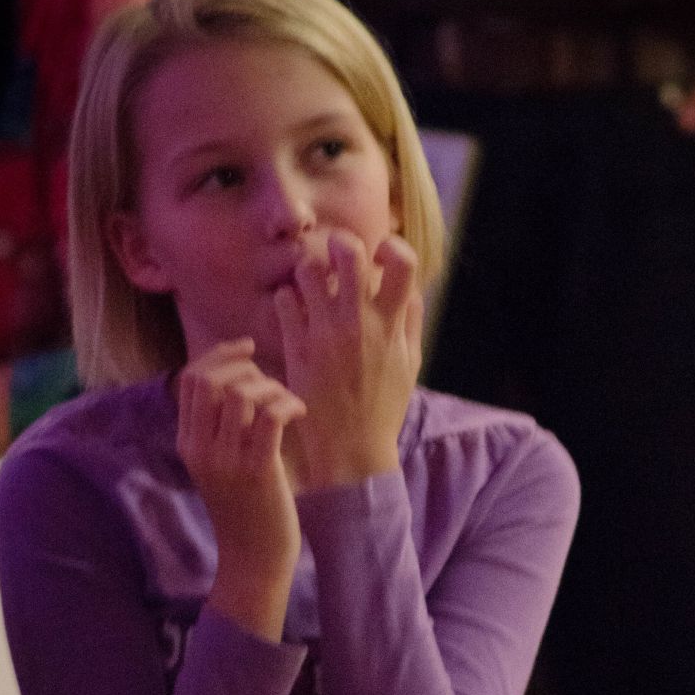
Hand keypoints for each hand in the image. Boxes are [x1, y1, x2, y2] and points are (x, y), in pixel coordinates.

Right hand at [177, 337, 305, 639]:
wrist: (253, 558)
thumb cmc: (245, 507)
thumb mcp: (219, 464)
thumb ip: (218, 425)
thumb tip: (236, 377)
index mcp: (186, 443)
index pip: (191, 378)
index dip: (221, 354)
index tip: (248, 349)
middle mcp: (200, 449)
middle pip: (212, 379)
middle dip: (247, 367)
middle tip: (271, 384)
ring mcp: (226, 460)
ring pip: (242, 392)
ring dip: (272, 387)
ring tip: (287, 404)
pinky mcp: (257, 471)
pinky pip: (270, 416)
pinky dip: (288, 403)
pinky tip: (300, 413)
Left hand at [275, 232, 423, 489]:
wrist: (351, 449)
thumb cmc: (383, 407)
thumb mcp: (409, 365)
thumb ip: (410, 322)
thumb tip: (410, 288)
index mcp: (391, 325)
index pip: (402, 261)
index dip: (390, 247)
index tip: (379, 258)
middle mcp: (359, 323)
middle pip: (349, 251)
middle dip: (341, 244)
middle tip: (336, 258)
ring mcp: (325, 334)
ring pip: (308, 269)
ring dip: (309, 271)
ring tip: (312, 287)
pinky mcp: (297, 348)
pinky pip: (284, 301)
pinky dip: (289, 299)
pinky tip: (296, 312)